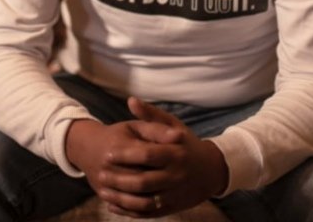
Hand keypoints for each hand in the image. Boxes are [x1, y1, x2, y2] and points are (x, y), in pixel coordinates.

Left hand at [87, 97, 228, 217]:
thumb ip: (151, 115)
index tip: (107, 153)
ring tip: (103, 191)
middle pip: (144, 181)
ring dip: (121, 199)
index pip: (147, 155)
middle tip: (100, 174)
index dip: (126, 155)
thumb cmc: (187, 144)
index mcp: (176, 153)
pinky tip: (113, 205)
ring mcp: (174, 194)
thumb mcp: (174, 125)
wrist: (211, 171)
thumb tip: (130, 100)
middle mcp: (176, 175)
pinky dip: (129, 212)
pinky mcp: (172, 208)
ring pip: (144, 201)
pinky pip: (148, 213)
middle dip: (119, 179)